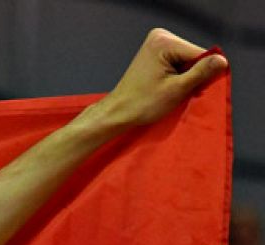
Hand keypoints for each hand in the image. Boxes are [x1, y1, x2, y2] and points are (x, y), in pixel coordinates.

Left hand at [94, 28, 226, 128]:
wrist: (118, 112)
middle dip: (192, 75)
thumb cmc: (142, 103)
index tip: (191, 89)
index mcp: (164, 41)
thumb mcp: (177, 89)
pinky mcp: (155, 52)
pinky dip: (178, 76)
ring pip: (188, 60)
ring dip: (185, 77)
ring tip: (170, 90)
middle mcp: (160, 37)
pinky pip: (178, 62)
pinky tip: (167, 86)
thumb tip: (222, 60)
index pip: (201, 54)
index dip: (202, 74)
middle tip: (177, 91)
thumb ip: (201, 73)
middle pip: (194, 56)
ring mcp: (157, 43)